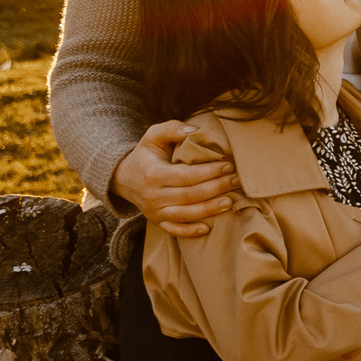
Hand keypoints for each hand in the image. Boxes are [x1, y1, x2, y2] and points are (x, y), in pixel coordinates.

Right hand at [112, 122, 236, 237]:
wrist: (124, 178)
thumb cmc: (146, 154)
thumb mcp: (153, 136)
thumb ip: (172, 129)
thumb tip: (194, 130)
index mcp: (153, 174)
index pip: (186, 175)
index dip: (209, 172)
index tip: (228, 165)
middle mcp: (152, 195)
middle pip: (190, 195)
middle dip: (216, 188)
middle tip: (236, 181)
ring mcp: (154, 211)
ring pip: (185, 214)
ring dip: (209, 210)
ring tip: (230, 202)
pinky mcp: (157, 222)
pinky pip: (174, 230)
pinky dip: (190, 232)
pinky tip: (207, 228)